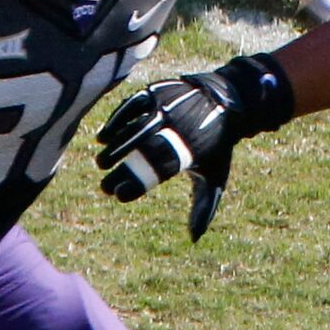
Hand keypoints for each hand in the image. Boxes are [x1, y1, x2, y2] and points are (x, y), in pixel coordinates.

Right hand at [95, 54, 295, 241]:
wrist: (228, 98)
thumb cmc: (216, 145)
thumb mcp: (215, 175)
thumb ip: (203, 206)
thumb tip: (195, 238)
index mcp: (192, 149)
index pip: (159, 169)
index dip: (137, 183)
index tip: (118, 195)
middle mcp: (178, 125)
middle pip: (143, 148)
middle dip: (121, 167)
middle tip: (103, 185)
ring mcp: (167, 105)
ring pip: (135, 126)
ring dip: (114, 145)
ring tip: (101, 162)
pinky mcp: (158, 91)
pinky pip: (132, 105)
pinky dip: (116, 120)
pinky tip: (103, 137)